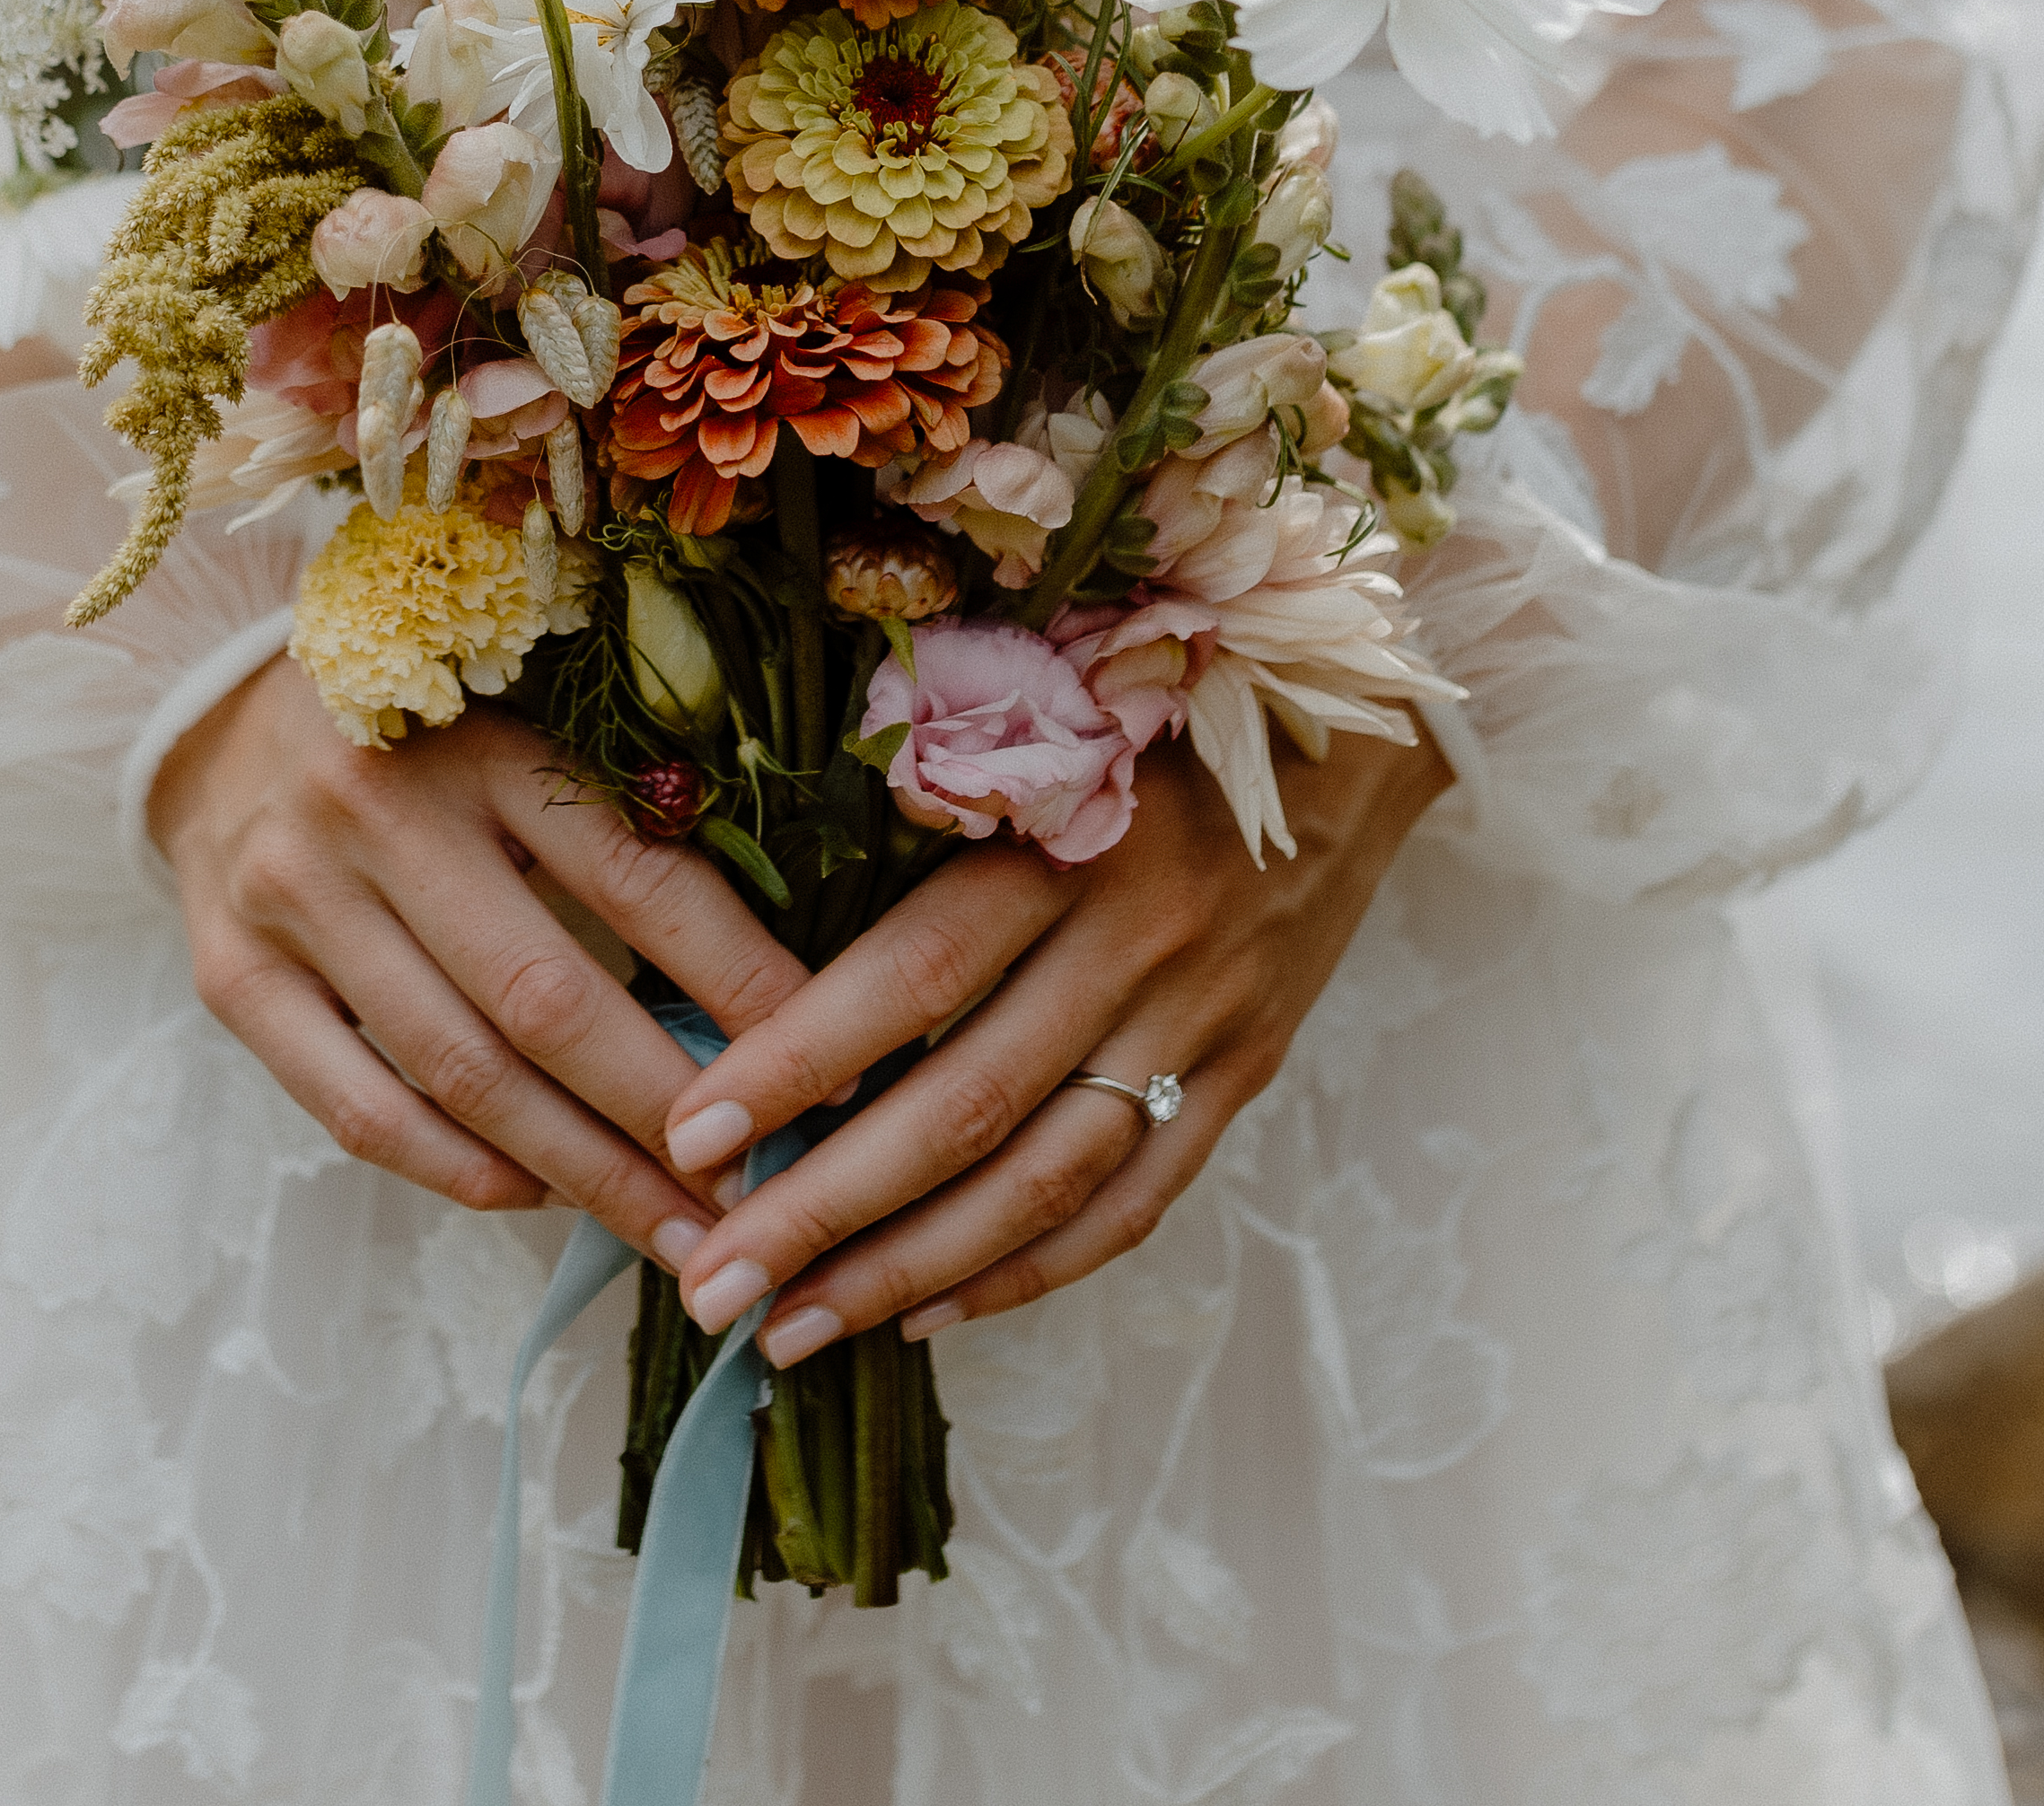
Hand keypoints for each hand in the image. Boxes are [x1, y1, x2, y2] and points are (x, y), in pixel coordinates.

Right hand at [152, 659, 811, 1258]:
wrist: (215, 729)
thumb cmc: (419, 748)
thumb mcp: (521, 742)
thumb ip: (620, 835)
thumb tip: (770, 996)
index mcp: (484, 742)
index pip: (636, 878)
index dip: (740, 981)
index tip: (826, 1063)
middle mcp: (380, 815)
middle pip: (547, 1001)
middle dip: (666, 1117)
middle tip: (758, 1200)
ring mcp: (295, 900)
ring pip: (460, 1072)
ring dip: (580, 1171)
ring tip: (672, 1232)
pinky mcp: (237, 978)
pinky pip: (358, 1109)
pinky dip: (455, 1168)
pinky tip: (535, 1197)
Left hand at [650, 715, 1458, 1365]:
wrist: (1353, 734)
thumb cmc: (1150, 714)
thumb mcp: (1043, 730)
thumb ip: (925, 808)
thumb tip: (752, 926)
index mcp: (1069, 834)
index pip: (915, 974)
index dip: (800, 1061)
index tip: (690, 1136)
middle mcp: (1139, 940)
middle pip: (968, 1106)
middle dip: (826, 1211)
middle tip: (714, 1289)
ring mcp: (1200, 1020)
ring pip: (1045, 1180)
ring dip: (912, 1270)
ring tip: (795, 1330)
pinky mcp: (1242, 1074)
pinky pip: (1130, 1204)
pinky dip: (1028, 1271)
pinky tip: (929, 1314)